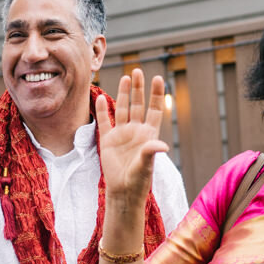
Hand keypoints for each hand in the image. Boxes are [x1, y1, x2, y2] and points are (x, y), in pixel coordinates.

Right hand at [97, 69, 169, 207]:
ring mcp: (122, 134)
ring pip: (123, 109)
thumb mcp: (146, 166)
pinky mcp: (108, 141)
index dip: (156, 94)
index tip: (158, 78)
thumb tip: (162, 145)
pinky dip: (103, 110)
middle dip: (139, 88)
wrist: (123, 192)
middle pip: (138, 105)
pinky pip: (105, 122)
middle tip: (138, 71)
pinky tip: (102, 97)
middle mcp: (136, 131)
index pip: (154, 109)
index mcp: (149, 134)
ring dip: (124, 94)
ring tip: (125, 77)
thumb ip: (150, 153)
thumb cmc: (138, 181)